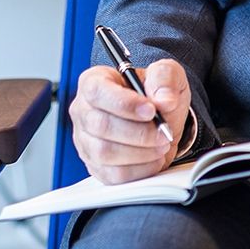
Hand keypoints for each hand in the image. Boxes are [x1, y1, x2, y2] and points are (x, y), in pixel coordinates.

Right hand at [69, 59, 190, 184]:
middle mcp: (83, 110)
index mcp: (94, 81)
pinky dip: (138, 170)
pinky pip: (112, 175)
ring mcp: (85, 140)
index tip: (151, 111)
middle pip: (101, 125)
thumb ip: (164, 79)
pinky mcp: (95, 165)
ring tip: (161, 144)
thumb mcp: (165, 73)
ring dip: (140, 152)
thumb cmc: (154, 92)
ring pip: (104, 153)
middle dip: (138, 132)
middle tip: (163, 132)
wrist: (159, 118)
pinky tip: (154, 159)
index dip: (124, 104)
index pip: (97, 92)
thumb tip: (165, 100)